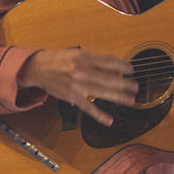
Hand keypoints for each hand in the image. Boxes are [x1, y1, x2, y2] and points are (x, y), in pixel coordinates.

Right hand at [19, 48, 136, 125]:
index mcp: (83, 57)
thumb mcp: (76, 53)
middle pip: (109, 78)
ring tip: (130, 100)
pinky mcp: (72, 97)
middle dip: (125, 83)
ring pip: (102, 92)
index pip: (108, 61)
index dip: (122, 65)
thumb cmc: (58, 59)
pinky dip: (99, 115)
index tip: (131, 69)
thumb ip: (93, 59)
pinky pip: (88, 108)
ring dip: (118, 97)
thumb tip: (113, 67)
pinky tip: (109, 120)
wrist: (38, 68)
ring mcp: (77, 85)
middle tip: (136, 86)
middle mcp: (81, 71)